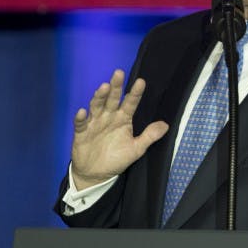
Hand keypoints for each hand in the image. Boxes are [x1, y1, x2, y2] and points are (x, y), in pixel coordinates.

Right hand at [69, 69, 168, 188]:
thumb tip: (166, 125)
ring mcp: (95, 123)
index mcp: (123, 119)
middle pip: (112, 99)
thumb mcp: (136, 149)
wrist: (96, 174)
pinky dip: (81, 117)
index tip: (141, 82)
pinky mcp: (82, 132)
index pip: (130, 103)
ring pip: (97, 106)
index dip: (135, 93)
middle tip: (119, 73)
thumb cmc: (117, 159)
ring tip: (104, 87)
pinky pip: (81, 123)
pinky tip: (83, 111)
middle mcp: (109, 117)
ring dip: (99, 97)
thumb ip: (149, 136)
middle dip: (115, 87)